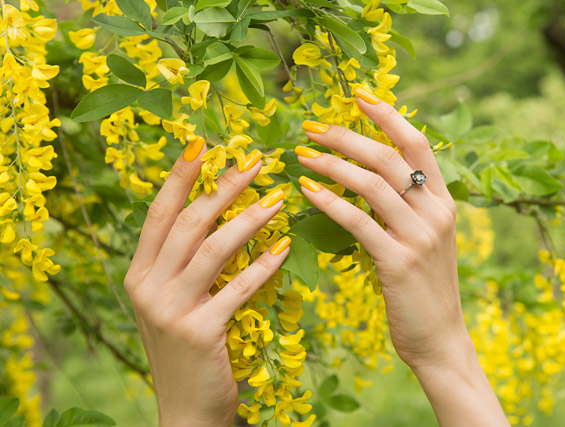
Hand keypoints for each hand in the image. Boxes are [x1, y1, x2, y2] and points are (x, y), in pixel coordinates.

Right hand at [123, 138, 290, 426]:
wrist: (187, 409)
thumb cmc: (188, 349)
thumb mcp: (173, 302)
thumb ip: (184, 264)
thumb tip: (219, 215)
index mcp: (139, 273)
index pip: (159, 213)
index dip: (180, 177)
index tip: (201, 144)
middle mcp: (147, 287)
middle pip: (188, 223)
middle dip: (222, 188)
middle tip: (255, 161)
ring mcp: (170, 310)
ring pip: (213, 250)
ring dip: (248, 219)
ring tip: (278, 197)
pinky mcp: (199, 333)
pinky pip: (238, 289)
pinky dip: (263, 266)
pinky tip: (284, 247)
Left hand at [296, 88, 508, 425]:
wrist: (440, 339)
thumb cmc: (424, 287)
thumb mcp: (426, 239)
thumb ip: (407, 206)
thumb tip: (369, 174)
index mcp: (444, 201)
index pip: (418, 144)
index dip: (388, 115)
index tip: (357, 95)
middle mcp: (436, 212)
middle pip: (388, 157)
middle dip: (347, 135)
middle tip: (313, 127)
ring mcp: (419, 237)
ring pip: (371, 184)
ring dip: (332, 164)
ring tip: (302, 154)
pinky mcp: (397, 262)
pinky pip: (358, 221)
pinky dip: (329, 201)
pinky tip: (306, 190)